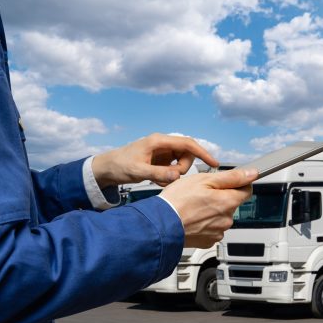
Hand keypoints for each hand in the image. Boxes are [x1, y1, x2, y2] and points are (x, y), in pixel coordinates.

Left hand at [91, 133, 217, 187]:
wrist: (107, 168)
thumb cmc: (119, 166)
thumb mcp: (138, 171)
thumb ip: (158, 174)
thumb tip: (177, 176)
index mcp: (159, 141)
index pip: (187, 144)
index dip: (203, 152)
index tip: (214, 163)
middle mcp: (163, 144)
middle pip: (187, 154)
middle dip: (183, 169)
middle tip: (170, 178)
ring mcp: (162, 152)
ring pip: (181, 162)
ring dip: (175, 174)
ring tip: (159, 180)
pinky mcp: (160, 160)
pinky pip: (174, 168)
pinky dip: (169, 176)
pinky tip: (156, 180)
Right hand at [160, 168, 257, 248]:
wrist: (160, 225)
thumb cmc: (177, 201)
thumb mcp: (204, 179)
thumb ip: (231, 177)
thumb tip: (251, 174)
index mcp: (228, 202)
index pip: (247, 190)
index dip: (239, 183)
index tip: (229, 181)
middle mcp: (226, 219)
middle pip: (231, 204)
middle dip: (220, 197)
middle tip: (201, 193)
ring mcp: (218, 232)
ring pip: (220, 217)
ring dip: (211, 211)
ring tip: (193, 207)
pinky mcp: (208, 241)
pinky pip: (211, 229)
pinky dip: (204, 223)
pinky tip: (192, 218)